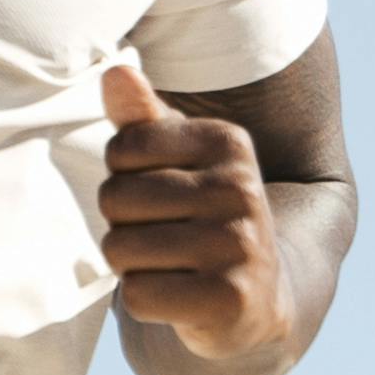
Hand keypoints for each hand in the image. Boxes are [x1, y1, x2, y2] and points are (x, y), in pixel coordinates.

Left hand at [98, 58, 290, 369]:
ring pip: (119, 249)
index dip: (124, 178)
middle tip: (167, 238)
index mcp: (229, 142)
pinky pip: (138, 296)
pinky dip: (146, 303)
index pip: (122, 148)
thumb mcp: (178, 162)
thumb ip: (143, 119)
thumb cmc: (202, 219)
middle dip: (124, 225)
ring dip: (131, 266)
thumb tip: (116, 71)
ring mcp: (238, 246)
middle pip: (114, 199)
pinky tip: (180, 299)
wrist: (260, 299)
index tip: (163, 198)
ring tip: (173, 266)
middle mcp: (241, 188)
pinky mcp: (228, 299)